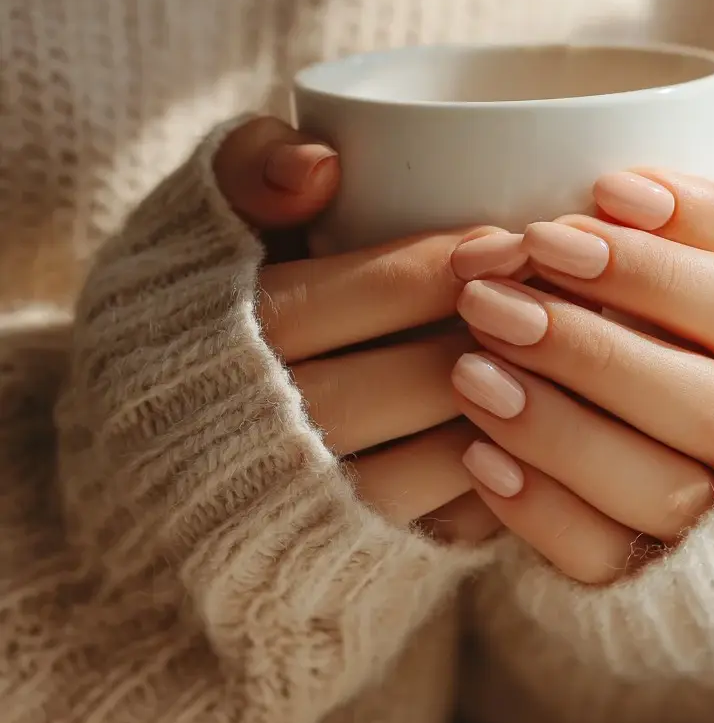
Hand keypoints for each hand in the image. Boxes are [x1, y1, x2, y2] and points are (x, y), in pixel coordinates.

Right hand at [213, 117, 524, 543]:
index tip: (510, 239)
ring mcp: (312, 508)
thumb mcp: (189, 229)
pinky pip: (446, 526)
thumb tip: (323, 164)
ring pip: (446, 458)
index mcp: (233, 339)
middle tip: (557, 295)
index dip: (463, 260)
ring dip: (515, 405)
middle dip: (508, 330)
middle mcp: (271, 434)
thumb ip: (245, 168)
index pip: (383, 288)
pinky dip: (498, 475)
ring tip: (553, 357)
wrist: (149, 457)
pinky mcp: (346, 558)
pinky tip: (526, 430)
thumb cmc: (187, 319)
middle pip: (429, 375)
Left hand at [451, 162, 713, 582]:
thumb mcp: (692, 276)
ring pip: (661, 483)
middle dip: (591, 342)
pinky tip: (476, 456)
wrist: (671, 466)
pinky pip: (609, 556)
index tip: (604, 188)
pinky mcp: (654, 575)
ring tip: (468, 370)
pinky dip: (542, 506)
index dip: (691, 233)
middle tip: (489, 293)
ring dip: (557, 425)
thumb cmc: (667, 339)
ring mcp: (713, 513)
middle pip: (708, 397)